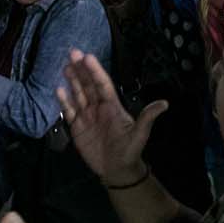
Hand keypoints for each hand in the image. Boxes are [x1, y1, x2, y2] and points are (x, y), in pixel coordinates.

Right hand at [55, 49, 167, 184]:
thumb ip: (147, 118)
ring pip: (78, 94)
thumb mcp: (140, 134)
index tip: (87, 57)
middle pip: (88, 85)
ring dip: (72, 80)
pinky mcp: (77, 126)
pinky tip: (58, 89)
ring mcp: (87, 116)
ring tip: (65, 66)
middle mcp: (99, 107)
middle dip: (81, 69)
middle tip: (72, 52)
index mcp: (113, 106)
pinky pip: (69, 111)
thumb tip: (165, 104)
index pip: (103, 84)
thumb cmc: (130, 150)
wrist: (117, 170)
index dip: (95, 71)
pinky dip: (64, 100)